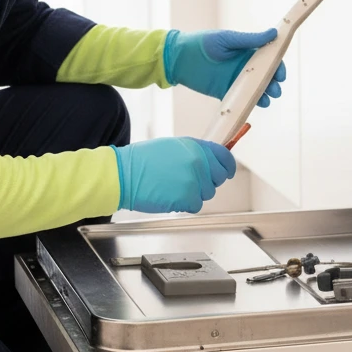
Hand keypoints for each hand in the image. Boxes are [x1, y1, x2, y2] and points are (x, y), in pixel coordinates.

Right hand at [113, 138, 236, 213]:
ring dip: (194, 193)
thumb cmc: (141, 161)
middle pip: (219, 178)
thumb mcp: (172, 147)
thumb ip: (194, 152)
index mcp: (195, 146)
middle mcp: (198, 161)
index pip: (224, 157)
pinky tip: (170, 196)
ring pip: (207, 193)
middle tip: (189, 182)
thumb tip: (209, 160)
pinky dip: (185, 204)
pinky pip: (196, 205)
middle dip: (208, 182)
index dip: (227, 166)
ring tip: (173, 187)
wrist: (124, 174)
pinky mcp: (187, 197)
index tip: (227, 171)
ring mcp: (194, 180)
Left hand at [163, 29, 286, 104]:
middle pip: (266, 77)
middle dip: (273, 84)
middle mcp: (244, 67)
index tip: (281, 74)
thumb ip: (250, 40)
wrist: (179, 57)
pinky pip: (241, 100)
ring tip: (267, 99)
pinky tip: (254, 105)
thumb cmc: (203, 43)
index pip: (269, 60)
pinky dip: (249, 104)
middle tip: (275, 89)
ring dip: (264, 95)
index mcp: (247, 52)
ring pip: (256, 90)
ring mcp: (235, 81)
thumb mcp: (228, 39)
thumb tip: (274, 34)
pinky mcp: (225, 92)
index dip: (278, 67)